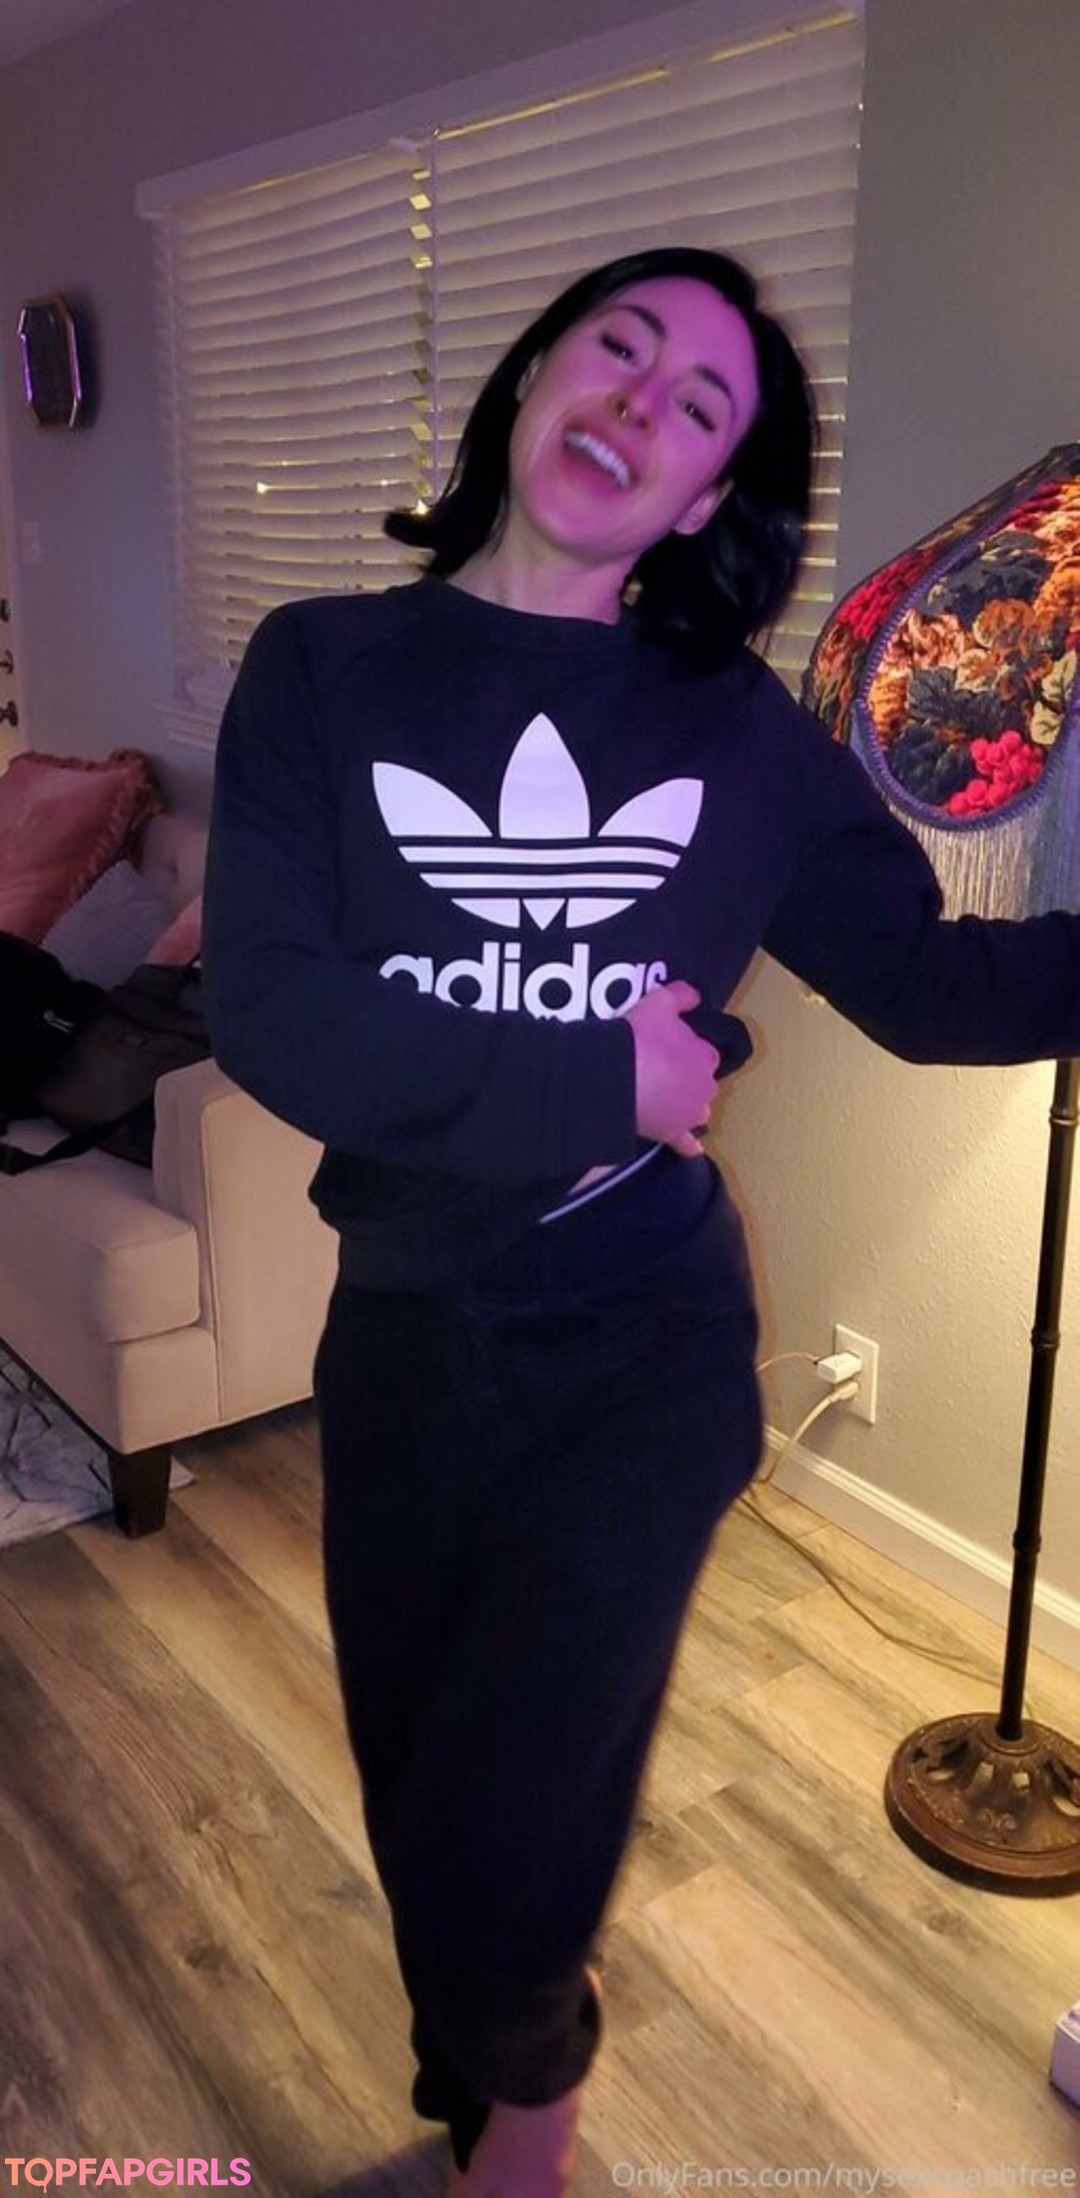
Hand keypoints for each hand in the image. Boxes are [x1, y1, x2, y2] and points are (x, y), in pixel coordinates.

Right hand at [623, 980, 719, 1156]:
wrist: (614, 1076)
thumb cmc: (637, 1038)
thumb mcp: (658, 1002)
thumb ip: (681, 995)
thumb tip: (695, 996)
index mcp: (705, 1055)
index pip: (703, 1052)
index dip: (684, 1050)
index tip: (665, 1049)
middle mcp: (705, 1086)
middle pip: (700, 1081)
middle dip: (685, 1077)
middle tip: (656, 1071)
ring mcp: (690, 1112)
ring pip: (695, 1108)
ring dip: (685, 1104)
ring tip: (661, 1099)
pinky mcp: (672, 1133)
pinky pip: (685, 1143)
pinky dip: (688, 1146)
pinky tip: (692, 1151)